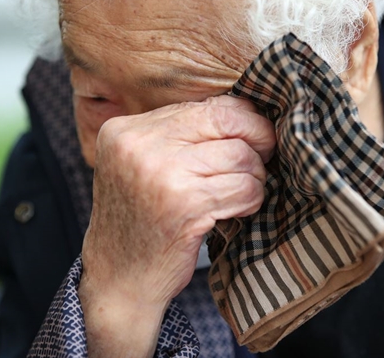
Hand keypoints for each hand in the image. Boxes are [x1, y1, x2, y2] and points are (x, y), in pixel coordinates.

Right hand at [79, 95, 275, 357]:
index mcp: (124, 129)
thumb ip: (178, 135)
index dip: (241, 119)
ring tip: (239, 193)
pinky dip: (251, 199)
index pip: (203, 106)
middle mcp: (138, 145)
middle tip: (264, 157)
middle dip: (258, 137)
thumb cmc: (140, 220)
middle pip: (226, 120)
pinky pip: (245, 187)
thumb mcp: (140, 165)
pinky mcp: (185, 204)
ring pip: (241, 155)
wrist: (118, 278)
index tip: (254, 137)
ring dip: (253, 176)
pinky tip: (234, 211)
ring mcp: (160, 173)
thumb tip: (245, 110)